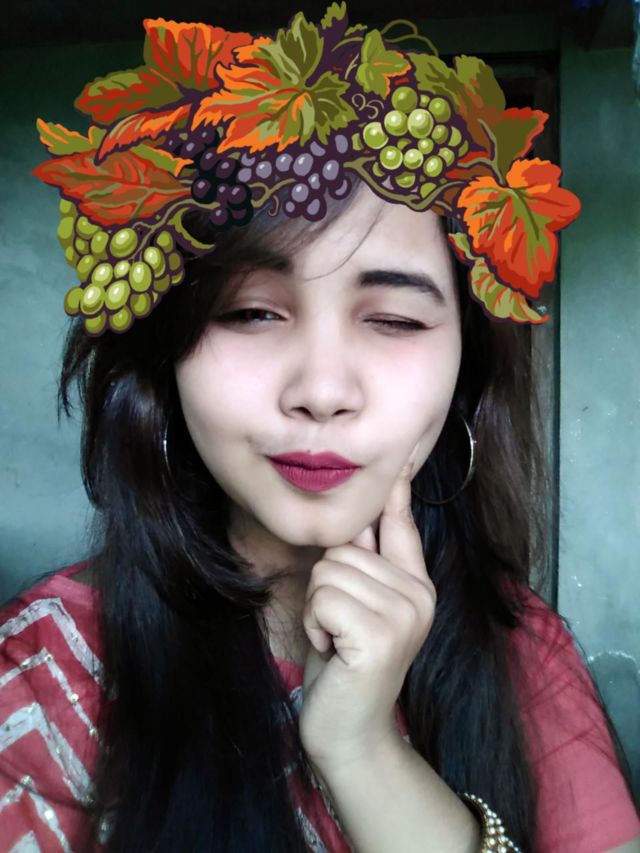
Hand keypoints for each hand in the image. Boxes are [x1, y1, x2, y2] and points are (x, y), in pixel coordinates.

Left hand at [298, 443, 436, 773]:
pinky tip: (334, 651)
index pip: (401, 522)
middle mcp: (419, 593)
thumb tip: (357, 513)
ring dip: (318, 608)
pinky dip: (315, 624)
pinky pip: (322, 596)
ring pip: (329, 569)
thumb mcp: (357, 608)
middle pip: (344, 545)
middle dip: (326, 585)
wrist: (350, 731)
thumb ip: (366, 564)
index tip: (400, 452)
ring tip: (337, 639)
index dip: (395, 487)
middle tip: (340, 627)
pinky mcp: (381, 635)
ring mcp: (404, 614)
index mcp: (415, 583)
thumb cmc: (346, 664)